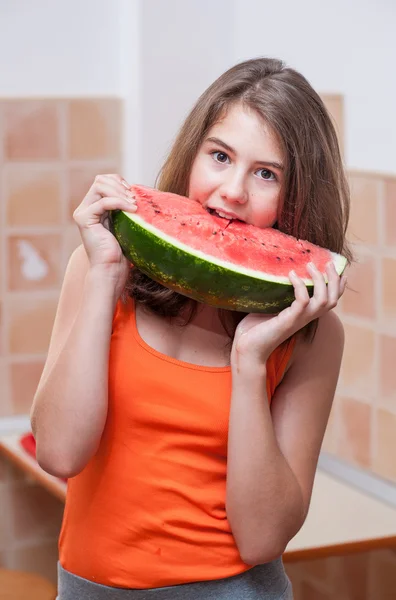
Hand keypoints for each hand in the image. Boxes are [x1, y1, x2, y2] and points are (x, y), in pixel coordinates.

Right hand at [73, 174, 136, 293]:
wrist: (111, 269)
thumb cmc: (122, 251)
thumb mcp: (125, 223)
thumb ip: (124, 207)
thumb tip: (137, 192)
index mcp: (95, 207)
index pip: (104, 181)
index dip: (119, 182)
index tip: (133, 193)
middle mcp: (86, 207)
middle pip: (100, 180)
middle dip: (120, 185)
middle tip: (134, 198)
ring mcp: (83, 212)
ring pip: (100, 186)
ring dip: (120, 192)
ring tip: (133, 204)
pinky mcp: (84, 219)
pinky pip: (102, 202)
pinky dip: (119, 202)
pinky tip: (131, 210)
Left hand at [231, 262, 346, 365]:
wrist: (248, 348)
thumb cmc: (256, 329)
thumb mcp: (271, 308)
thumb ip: (279, 295)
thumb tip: (275, 274)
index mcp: (306, 315)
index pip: (330, 301)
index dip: (339, 287)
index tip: (341, 271)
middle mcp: (306, 318)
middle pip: (332, 299)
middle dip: (333, 280)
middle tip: (327, 263)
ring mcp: (299, 320)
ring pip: (323, 300)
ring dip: (319, 280)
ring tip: (309, 265)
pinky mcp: (289, 320)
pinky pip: (302, 301)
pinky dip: (300, 286)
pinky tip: (292, 275)